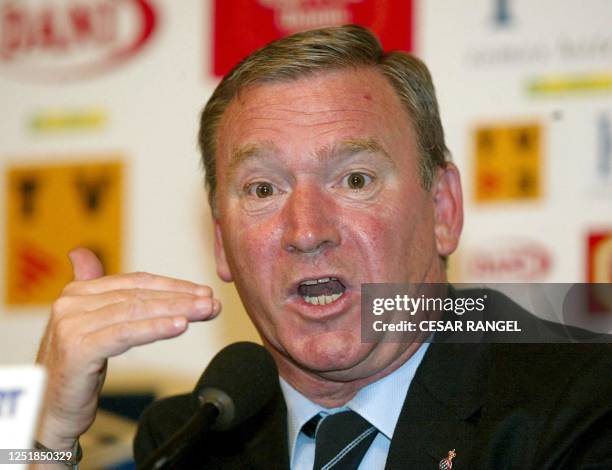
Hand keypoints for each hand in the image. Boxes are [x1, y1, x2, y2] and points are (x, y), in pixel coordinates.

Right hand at [35, 248, 220, 449]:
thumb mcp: (87, 326)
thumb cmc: (75, 369)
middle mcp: (72, 303)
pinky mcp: (78, 349)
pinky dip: (155, 328)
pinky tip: (180, 325)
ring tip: (204, 311)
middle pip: (139, 296)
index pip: (135, 282)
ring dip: (176, 310)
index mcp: (78, 292)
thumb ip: (92, 291)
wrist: (49, 410)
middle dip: (181, 298)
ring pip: (136, 312)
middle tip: (211, 303)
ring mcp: (72, 325)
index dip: (172, 286)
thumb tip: (81, 253)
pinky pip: (125, 334)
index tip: (202, 292)